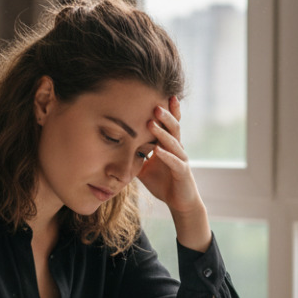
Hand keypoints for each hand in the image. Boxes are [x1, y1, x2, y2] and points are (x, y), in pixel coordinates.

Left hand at [137, 96, 211, 250]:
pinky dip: (166, 156)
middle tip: (154, 104)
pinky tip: (158, 150)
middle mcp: (177, 149)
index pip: (168, 124)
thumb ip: (135, 155)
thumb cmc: (163, 182)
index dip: (166, 111)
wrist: (179, 202)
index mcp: (169, 145)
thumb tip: (114, 147)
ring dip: (162, 132)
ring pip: (174, 142)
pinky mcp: (183, 173)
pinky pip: (175, 162)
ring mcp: (181, 160)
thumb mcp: (144, 167)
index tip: (159, 95)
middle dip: (165, 115)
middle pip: (173, 127)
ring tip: (152, 122)